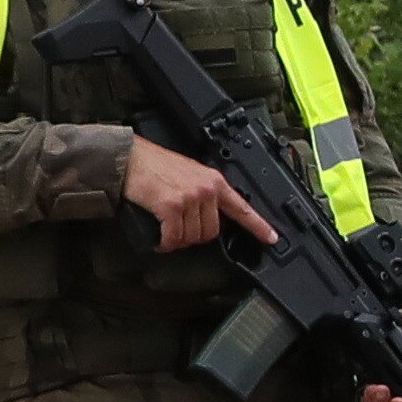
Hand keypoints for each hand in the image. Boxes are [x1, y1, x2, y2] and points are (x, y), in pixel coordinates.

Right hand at [111, 133, 250, 250]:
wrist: (130, 158)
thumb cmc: (154, 165)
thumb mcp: (189, 173)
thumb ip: (203, 192)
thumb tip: (205, 216)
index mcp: (214, 181)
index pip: (242, 207)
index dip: (258, 226)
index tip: (271, 237)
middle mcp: (206, 190)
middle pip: (211, 232)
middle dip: (194, 236)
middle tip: (179, 230)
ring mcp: (190, 198)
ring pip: (192, 237)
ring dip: (177, 240)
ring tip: (166, 231)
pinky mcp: (171, 206)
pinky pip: (174, 237)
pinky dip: (165, 243)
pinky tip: (160, 240)